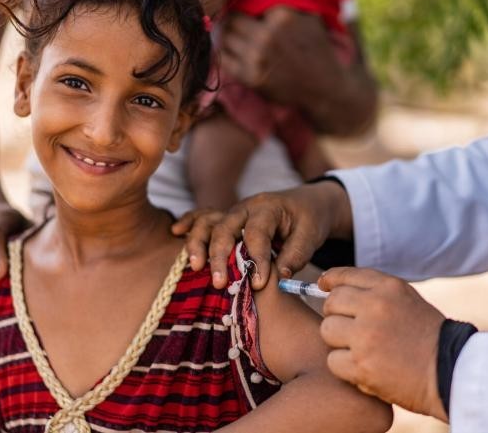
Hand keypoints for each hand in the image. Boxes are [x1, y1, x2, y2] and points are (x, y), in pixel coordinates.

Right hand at [172, 181, 351, 289]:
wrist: (308, 203)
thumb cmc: (310, 219)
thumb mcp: (311, 234)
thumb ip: (296, 254)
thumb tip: (279, 276)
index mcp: (269, 207)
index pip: (257, 233)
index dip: (257, 259)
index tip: (259, 284)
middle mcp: (246, 207)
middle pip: (225, 227)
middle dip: (220, 255)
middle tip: (221, 283)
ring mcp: (234, 212)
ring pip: (209, 221)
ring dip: (199, 243)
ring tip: (196, 267)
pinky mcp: (228, 219)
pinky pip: (204, 216)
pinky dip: (189, 222)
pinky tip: (175, 231)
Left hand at [219, 7, 376, 135]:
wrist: (324, 89)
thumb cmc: (317, 52)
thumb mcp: (310, 19)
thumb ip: (287, 5)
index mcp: (283, 16)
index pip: (249, 3)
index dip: (245, 7)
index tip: (244, 11)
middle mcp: (268, 35)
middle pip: (233, 19)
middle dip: (234, 22)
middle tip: (235, 25)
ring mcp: (257, 57)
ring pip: (227, 38)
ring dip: (229, 38)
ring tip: (235, 39)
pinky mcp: (251, 77)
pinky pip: (225, 60)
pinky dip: (227, 55)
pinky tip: (234, 54)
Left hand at [319, 267, 447, 421]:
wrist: (451, 372)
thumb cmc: (428, 336)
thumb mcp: (406, 300)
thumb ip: (374, 291)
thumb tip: (330, 286)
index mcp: (388, 288)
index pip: (344, 276)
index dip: (329, 281)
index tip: (323, 286)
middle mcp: (375, 306)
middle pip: (331, 303)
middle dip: (336, 316)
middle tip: (351, 330)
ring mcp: (366, 336)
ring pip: (327, 330)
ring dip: (338, 342)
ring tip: (361, 350)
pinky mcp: (361, 365)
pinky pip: (332, 360)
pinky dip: (344, 367)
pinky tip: (364, 368)